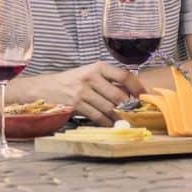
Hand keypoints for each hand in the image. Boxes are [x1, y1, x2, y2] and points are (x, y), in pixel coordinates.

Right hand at [27, 63, 143, 125]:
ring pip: (109, 108)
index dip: (137, 86)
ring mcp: (83, 91)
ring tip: (124, 120)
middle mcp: (91, 77)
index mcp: (98, 67)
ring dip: (118, 117)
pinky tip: (110, 124)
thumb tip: (133, 93)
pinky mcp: (76, 104)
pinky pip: (98, 116)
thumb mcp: (90, 74)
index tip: (144, 95)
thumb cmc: (73, 81)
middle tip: (133, 112)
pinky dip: (106, 122)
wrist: (47, 87)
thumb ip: (109, 80)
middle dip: (128, 106)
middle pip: (118, 95)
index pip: (123, 75)